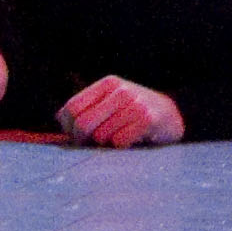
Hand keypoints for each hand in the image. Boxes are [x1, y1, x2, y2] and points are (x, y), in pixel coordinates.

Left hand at [60, 75, 186, 147]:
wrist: (171, 117)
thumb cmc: (133, 114)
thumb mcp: (111, 103)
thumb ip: (86, 109)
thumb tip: (60, 117)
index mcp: (109, 83)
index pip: (72, 108)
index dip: (69, 126)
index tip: (78, 135)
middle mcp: (122, 90)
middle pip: (83, 124)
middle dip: (85, 139)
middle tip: (96, 142)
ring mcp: (135, 104)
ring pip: (101, 136)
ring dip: (107, 143)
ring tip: (121, 136)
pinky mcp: (147, 119)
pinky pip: (119, 143)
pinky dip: (123, 146)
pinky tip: (134, 139)